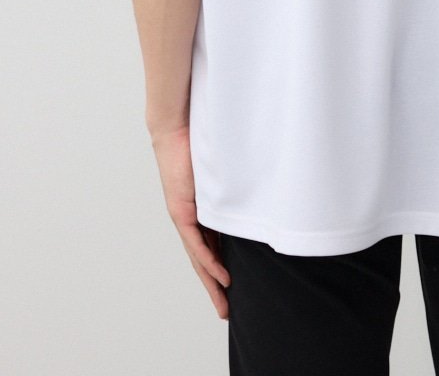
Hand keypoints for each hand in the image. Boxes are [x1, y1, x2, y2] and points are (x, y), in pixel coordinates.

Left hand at [150, 123, 230, 318]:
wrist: (176, 127)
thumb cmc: (201, 141)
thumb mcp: (224, 169)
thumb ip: (236, 182)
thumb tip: (262, 187)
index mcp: (200, 210)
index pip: (213, 246)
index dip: (222, 267)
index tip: (233, 287)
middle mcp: (191, 217)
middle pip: (204, 260)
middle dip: (215, 287)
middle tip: (226, 311)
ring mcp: (185, 216)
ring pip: (199, 258)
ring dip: (211, 283)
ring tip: (224, 304)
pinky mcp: (181, 210)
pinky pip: (197, 243)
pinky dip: (209, 261)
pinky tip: (221, 277)